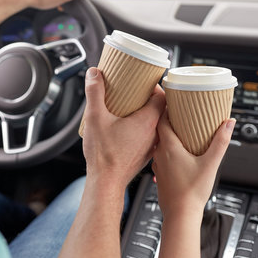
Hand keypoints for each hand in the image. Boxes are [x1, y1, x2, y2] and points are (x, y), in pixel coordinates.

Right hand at [82, 67, 165, 189]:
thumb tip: (94, 74)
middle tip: (137, 90)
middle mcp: (154, 134)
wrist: (105, 183)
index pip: (163, 97)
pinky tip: (128, 127)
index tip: (145, 81)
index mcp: (148, 122)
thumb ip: (94, 92)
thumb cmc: (104, 156)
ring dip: (146, 114)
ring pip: (155, 124)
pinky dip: (142, 128)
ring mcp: (150, 146)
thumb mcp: (95, 117)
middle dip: (149, 98)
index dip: (156, 86)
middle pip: (160, 109)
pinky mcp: (144, 155)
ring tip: (131, 107)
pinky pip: (148, 136)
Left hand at [152, 110, 234, 219]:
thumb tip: (229, 123)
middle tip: (178, 113)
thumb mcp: (211, 163)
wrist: (180, 214)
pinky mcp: (159, 174)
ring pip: (159, 143)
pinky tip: (177, 153)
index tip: (173, 102)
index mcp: (168, 147)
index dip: (167, 109)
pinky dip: (166, 149)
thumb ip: (221, 142)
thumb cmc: (192, 192)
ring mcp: (157, 164)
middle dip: (168, 120)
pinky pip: (160, 155)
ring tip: (179, 131)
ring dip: (167, 136)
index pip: (162, 120)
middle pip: (159, 130)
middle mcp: (159, 153)